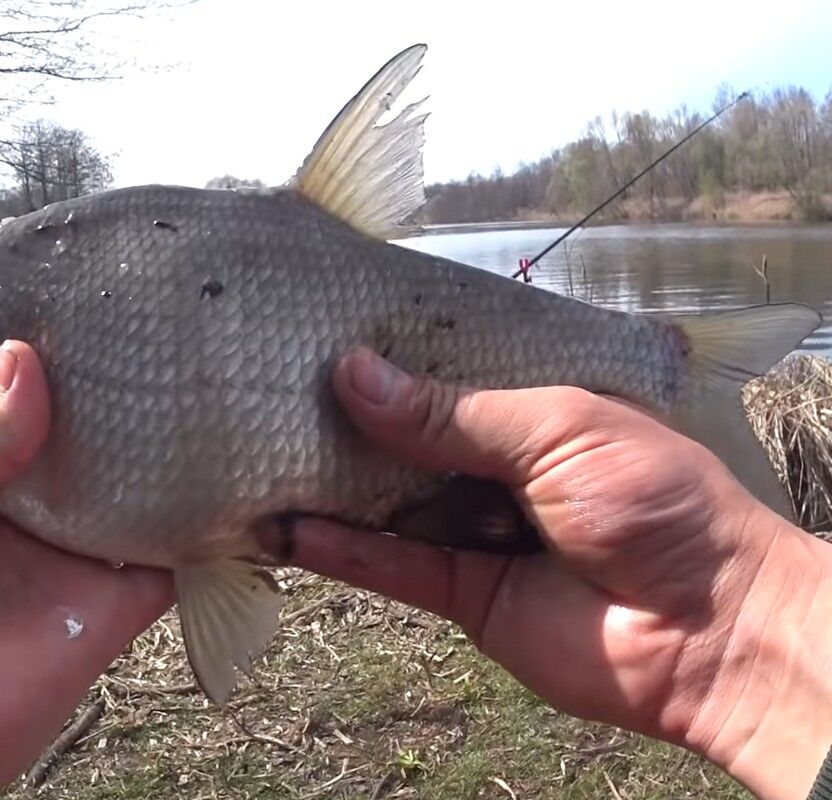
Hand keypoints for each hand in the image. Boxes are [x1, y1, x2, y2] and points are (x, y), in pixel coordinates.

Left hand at [0, 341, 172, 799]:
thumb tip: (27, 363)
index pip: (19, 413)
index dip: (47, 371)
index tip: (84, 318)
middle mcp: (27, 514)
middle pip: (86, 448)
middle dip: (115, 404)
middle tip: (156, 340)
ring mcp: (71, 560)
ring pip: (135, 494)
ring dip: (163, 454)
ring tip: (198, 386)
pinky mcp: (110, 607)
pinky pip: (169, 562)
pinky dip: (200, 528)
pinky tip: (227, 475)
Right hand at [263, 348, 831, 799]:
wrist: (713, 631)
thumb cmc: (656, 502)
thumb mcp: (558, 428)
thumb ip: (451, 412)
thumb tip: (352, 374)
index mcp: (533, 409)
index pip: (444, 373)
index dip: (387, 358)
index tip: (317, 333)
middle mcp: (495, 467)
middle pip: (403, 440)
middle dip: (343, 420)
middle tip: (266, 392)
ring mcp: (474, 531)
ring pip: (386, 504)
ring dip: (326, 485)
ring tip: (254, 456)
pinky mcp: (461, 596)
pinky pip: (390, 568)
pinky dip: (340, 550)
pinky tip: (286, 529)